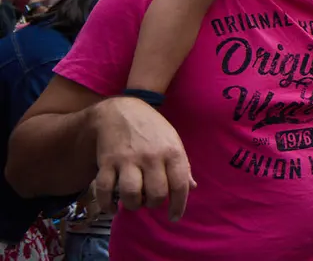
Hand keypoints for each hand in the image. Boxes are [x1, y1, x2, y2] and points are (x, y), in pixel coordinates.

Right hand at [91, 96, 194, 220]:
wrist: (122, 110)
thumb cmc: (153, 129)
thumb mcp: (173, 141)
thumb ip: (182, 165)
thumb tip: (193, 187)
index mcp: (172, 152)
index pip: (180, 185)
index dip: (179, 206)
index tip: (174, 217)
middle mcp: (152, 157)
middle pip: (156, 194)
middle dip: (154, 204)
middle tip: (151, 202)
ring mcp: (128, 159)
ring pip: (131, 194)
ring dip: (133, 205)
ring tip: (134, 202)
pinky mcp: (107, 161)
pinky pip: (105, 190)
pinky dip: (107, 204)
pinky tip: (111, 207)